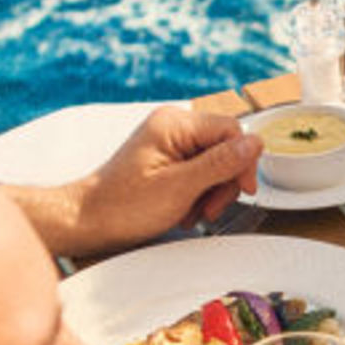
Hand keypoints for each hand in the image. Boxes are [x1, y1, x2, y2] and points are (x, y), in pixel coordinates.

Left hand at [28, 105, 259, 259]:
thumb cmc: (122, 206)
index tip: (243, 189)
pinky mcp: (168, 158)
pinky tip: (185, 209)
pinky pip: (200, 170)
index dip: (243, 162)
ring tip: (192, 212)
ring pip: (216, 162)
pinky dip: (199, 193)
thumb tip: (255, 143)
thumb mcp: (179, 187)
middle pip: (226, 147)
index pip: (232, 130)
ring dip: (211, 192)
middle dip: (223, 182)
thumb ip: (220, 163)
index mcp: (174, 124)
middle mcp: (173, 126)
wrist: (88, 221)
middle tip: (209, 208)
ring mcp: (170, 142)